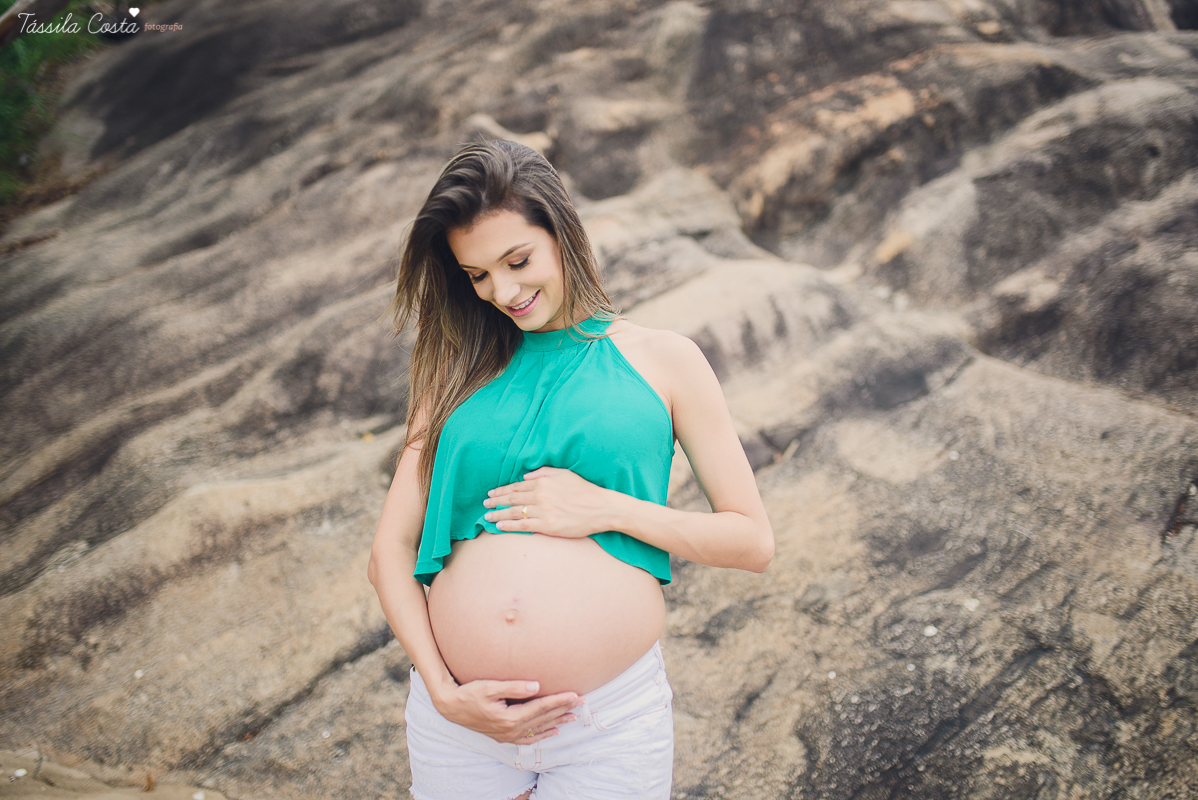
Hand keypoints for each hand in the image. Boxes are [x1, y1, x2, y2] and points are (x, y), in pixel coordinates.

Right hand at [434, 678, 580, 743]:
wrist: (451, 707)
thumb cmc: (469, 693)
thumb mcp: (489, 686)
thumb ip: (513, 687)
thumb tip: (536, 686)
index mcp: (509, 717)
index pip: (540, 708)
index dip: (558, 701)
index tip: (574, 695)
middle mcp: (510, 730)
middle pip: (543, 719)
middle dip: (563, 710)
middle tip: (581, 702)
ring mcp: (507, 735)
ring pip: (538, 730)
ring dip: (557, 722)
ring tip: (573, 717)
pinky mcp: (503, 736)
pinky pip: (528, 739)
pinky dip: (542, 736)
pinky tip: (553, 732)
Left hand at [483, 467, 613, 538]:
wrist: (601, 508)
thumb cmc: (585, 490)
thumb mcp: (565, 474)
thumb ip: (544, 472)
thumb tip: (525, 475)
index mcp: (544, 482)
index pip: (517, 486)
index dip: (502, 491)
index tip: (491, 494)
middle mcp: (541, 495)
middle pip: (512, 498)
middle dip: (496, 502)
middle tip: (485, 505)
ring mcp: (543, 511)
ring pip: (515, 512)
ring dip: (498, 514)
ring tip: (487, 516)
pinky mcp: (547, 526)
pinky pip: (523, 525)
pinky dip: (509, 526)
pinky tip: (499, 526)